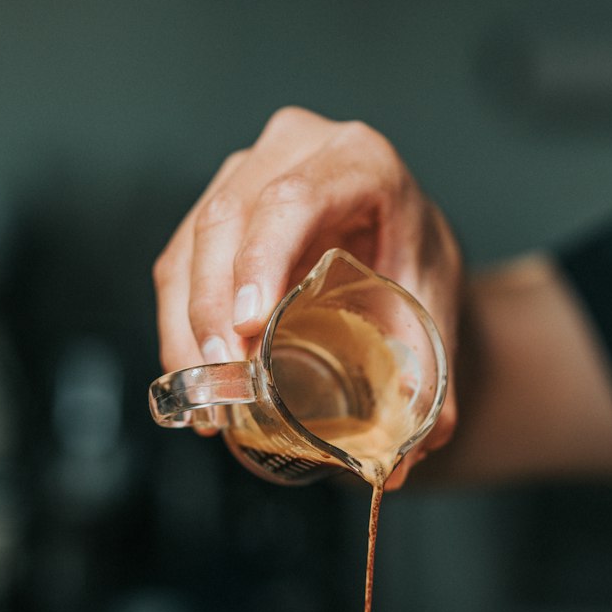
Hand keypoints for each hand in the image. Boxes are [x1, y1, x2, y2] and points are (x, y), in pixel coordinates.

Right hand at [153, 107, 463, 480]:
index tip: (247, 326)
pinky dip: (177, 322)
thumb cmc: (417, 265)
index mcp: (361, 159)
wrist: (406, 244)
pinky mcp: (215, 206)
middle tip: (221, 380)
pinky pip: (178, 260)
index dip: (261, 259)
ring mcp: (248, 171)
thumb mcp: (433, 311)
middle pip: (229, 217)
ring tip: (203, 396)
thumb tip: (401, 463)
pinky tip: (189, 376)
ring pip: (192, 241)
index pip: (295, 198)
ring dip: (186, 324)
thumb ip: (429, 386)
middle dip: (212, 306)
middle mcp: (296, 148)